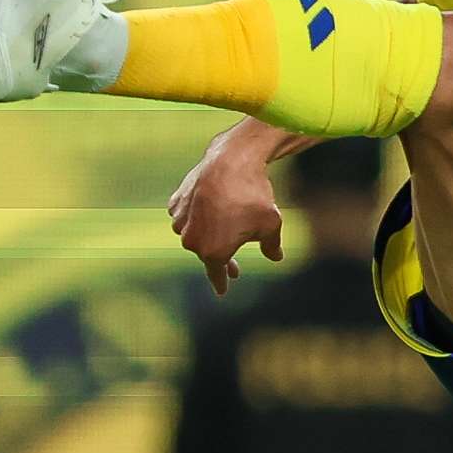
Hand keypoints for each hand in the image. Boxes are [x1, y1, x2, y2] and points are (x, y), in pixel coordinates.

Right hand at [167, 133, 285, 295]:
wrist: (232, 160)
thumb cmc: (253, 195)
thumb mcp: (271, 224)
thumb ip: (271, 246)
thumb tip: (276, 257)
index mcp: (213, 253)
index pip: (216, 275)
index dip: (220, 283)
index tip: (222, 291)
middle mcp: (192, 241)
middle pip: (206, 253)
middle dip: (220, 256)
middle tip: (234, 266)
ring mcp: (181, 221)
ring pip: (194, 234)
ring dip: (207, 234)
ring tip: (226, 225)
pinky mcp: (176, 202)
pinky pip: (186, 215)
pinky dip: (196, 215)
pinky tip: (209, 209)